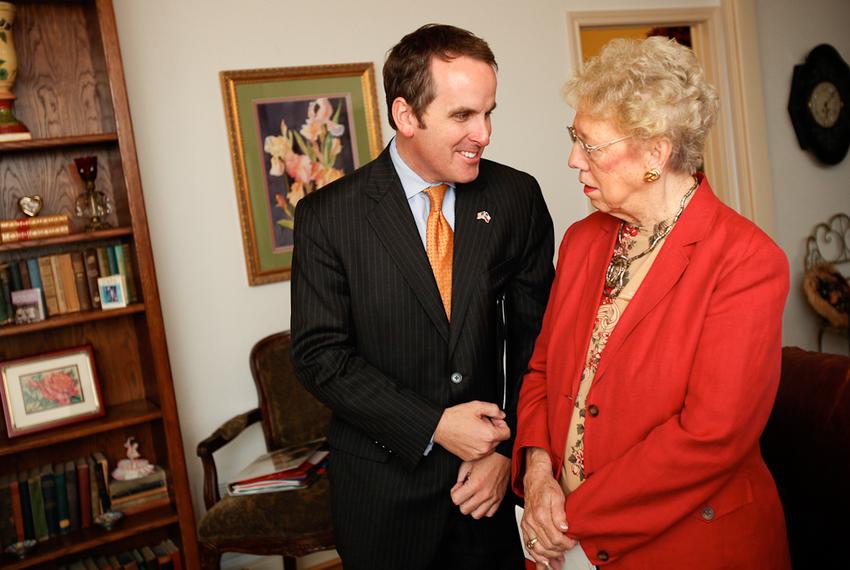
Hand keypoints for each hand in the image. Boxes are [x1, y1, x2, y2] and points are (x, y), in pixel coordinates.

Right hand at [434, 401, 509, 460]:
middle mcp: (485, 447)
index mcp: (489, 435)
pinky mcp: (470, 457)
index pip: (507, 433)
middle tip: (482, 423)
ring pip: (491, 447)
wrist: (440, 427)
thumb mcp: (476, 406)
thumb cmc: (455, 417)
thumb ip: (494, 409)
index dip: (502, 424)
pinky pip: (481, 452)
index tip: (494, 421)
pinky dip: (479, 445)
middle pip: (499, 440)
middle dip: (494, 430)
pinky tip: (470, 437)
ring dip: (487, 439)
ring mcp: (477, 454)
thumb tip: (501, 415)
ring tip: (475, 430)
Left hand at [450, 452, 509, 518]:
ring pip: (476, 515)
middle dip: (461, 501)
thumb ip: (459, 478)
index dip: (454, 493)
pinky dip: (484, 510)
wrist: (503, 456)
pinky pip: (489, 514)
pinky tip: (482, 501)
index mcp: (475, 484)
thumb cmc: (486, 458)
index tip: (458, 488)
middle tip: (464, 493)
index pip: (456, 500)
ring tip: (473, 498)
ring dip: (472, 507)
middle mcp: (484, 494)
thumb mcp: (467, 464)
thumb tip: (457, 489)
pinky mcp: (499, 499)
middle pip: (465, 510)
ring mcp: (493, 498)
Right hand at [521, 448, 576, 564]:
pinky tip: (543, 561)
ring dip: (548, 557)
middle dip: (559, 551)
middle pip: (547, 546)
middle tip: (568, 549)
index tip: (573, 542)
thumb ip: (560, 513)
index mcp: (541, 515)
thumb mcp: (558, 496)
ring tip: (557, 561)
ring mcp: (527, 525)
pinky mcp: (525, 526)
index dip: (566, 544)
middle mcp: (532, 522)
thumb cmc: (546, 487)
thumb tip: (563, 527)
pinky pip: (528, 545)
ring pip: (537, 549)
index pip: (555, 539)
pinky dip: (536, 556)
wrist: (535, 480)